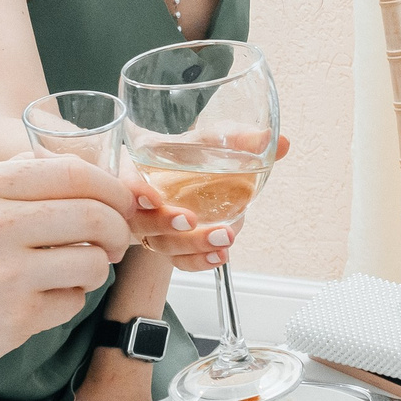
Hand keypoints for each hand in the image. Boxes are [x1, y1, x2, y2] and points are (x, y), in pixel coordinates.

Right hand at [0, 157, 135, 388]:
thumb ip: (16, 182)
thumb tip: (84, 170)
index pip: (76, 173)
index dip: (112, 189)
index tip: (122, 203)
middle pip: (95, 215)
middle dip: (118, 230)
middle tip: (115, 241)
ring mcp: (7, 275)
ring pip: (93, 263)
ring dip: (96, 269)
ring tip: (73, 273)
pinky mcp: (16, 319)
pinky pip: (72, 303)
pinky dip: (67, 302)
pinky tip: (37, 301)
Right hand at [136, 134, 292, 271]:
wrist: (184, 172)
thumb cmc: (188, 151)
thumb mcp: (210, 139)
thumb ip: (240, 139)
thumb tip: (278, 141)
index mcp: (138, 167)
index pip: (123, 179)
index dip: (133, 190)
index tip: (151, 198)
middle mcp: (138, 201)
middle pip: (139, 220)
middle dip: (165, 224)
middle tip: (191, 220)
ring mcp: (152, 227)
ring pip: (159, 244)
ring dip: (190, 246)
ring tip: (223, 239)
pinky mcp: (170, 245)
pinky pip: (177, 261)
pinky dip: (198, 262)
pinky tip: (219, 257)